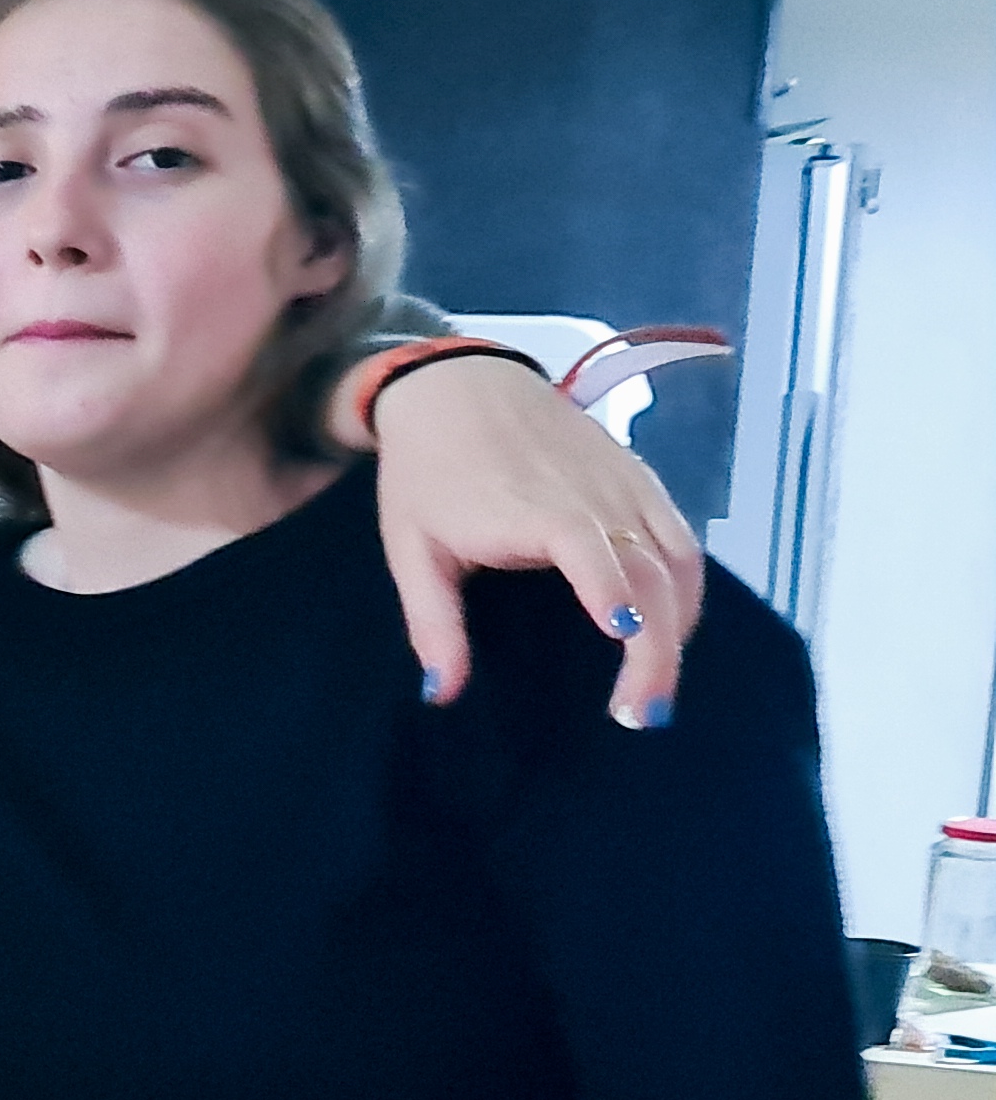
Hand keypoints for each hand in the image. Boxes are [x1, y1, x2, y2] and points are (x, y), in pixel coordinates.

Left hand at [366, 356, 699, 725]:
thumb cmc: (429, 470)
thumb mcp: (411, 546)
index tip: (625, 639)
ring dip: (681, 624)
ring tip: (658, 685)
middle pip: (652, 573)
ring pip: (679, 560)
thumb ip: (431, 620)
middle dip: (658, 647)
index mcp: (539, 510)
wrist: (459, 385)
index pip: (593, 552)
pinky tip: (672, 628)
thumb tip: (440, 691)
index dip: (614, 592)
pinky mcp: (642, 479)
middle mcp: (597, 496)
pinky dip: (687, 588)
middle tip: (642, 714)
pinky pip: (682, 539)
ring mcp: (626, 485)